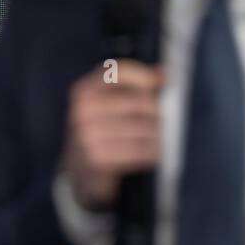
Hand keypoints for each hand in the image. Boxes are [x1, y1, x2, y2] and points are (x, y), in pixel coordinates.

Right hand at [62, 60, 162, 210]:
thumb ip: (133, 87)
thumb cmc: (102, 133)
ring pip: (144, 128)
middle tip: (162, 121)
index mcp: (84, 91)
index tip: (161, 83)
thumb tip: (163, 74)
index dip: (145, 77)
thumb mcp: (107, 105)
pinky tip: (152, 154)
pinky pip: (140, 151)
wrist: (80, 172)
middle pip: (140, 101)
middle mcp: (82, 110)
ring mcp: (87, 135)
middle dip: (158, 112)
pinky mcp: (97, 158)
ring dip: (158, 136)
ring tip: (158, 140)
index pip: (120, 72)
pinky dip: (152, 153)